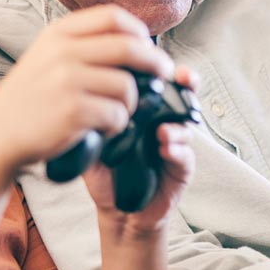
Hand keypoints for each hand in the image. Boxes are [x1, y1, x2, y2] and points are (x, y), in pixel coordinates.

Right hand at [0, 5, 174, 178]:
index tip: (148, 46)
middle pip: (130, 47)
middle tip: (163, 74)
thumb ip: (83, 44)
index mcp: (59, 33)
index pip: (114, 17)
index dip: (139, 31)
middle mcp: (63, 51)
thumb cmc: (30, 99)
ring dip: (131, 104)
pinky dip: (117, 125)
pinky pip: (117, 115)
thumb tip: (138, 43)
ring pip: (127, 86)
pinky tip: (102, 129)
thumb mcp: (47, 56)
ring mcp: (67, 80)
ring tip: (116, 113)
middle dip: (155, 62)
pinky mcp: (73, 111)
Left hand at [84, 66, 197, 232]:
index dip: (158, 69)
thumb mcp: (93, 142)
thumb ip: (92, 119)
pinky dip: (177, 149)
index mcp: (143, 113)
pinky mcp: (182, 167)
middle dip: (187, 84)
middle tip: (183, 78)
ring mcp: (175, 144)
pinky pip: (185, 154)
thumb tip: (82, 94)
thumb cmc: (107, 173)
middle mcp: (162, 123)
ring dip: (177, 124)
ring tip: (164, 130)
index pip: (155, 84)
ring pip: (186, 125)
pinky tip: (166, 148)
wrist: (118, 211)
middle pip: (181, 96)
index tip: (155, 58)